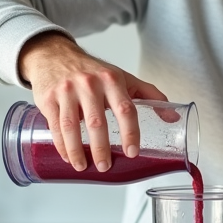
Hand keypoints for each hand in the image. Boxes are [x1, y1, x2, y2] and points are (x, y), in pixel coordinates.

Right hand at [18, 32, 167, 172]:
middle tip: (106, 166)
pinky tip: (68, 156)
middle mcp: (89, 84)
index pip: (125, 109)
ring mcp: (66, 91)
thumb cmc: (93, 70)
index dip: (131, 132)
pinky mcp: (48, 98)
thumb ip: (149, 95)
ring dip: (77, 150)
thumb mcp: (123, 77)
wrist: (55, 55)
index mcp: (112, 80)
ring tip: (84, 166)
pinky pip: (55, 126)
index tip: (132, 152)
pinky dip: (61, 145)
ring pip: (72, 126)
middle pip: (97, 122)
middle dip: (102, 148)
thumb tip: (174, 117)